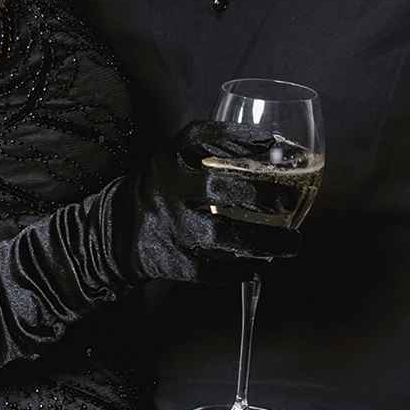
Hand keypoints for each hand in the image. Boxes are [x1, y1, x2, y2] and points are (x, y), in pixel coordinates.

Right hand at [127, 121, 302, 283]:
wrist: (117, 230)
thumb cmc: (164, 190)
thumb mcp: (175, 159)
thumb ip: (213, 151)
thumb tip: (273, 147)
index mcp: (171, 157)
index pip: (203, 137)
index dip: (239, 137)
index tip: (271, 142)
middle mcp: (168, 188)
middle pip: (216, 187)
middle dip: (260, 194)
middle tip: (289, 200)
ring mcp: (169, 226)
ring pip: (221, 233)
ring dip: (264, 240)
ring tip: (293, 243)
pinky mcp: (170, 260)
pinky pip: (210, 271)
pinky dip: (241, 271)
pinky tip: (262, 268)